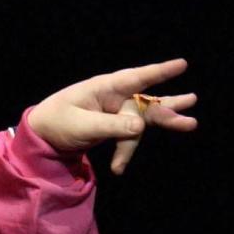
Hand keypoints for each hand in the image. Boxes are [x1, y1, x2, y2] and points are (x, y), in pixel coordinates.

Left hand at [27, 58, 197, 174]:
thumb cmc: (57, 123)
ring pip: (142, 121)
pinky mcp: (115, 126)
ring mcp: (116, 112)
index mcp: (104, 88)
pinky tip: (117, 169)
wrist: (42, 136)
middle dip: (167, 108)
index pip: (135, 78)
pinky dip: (125, 152)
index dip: (159, 72)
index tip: (181, 64)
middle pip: (145, 103)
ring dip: (153, 131)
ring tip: (189, 125)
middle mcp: (114, 96)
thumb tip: (140, 127)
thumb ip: (110, 126)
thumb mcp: (81, 126)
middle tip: (192, 108)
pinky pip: (130, 136)